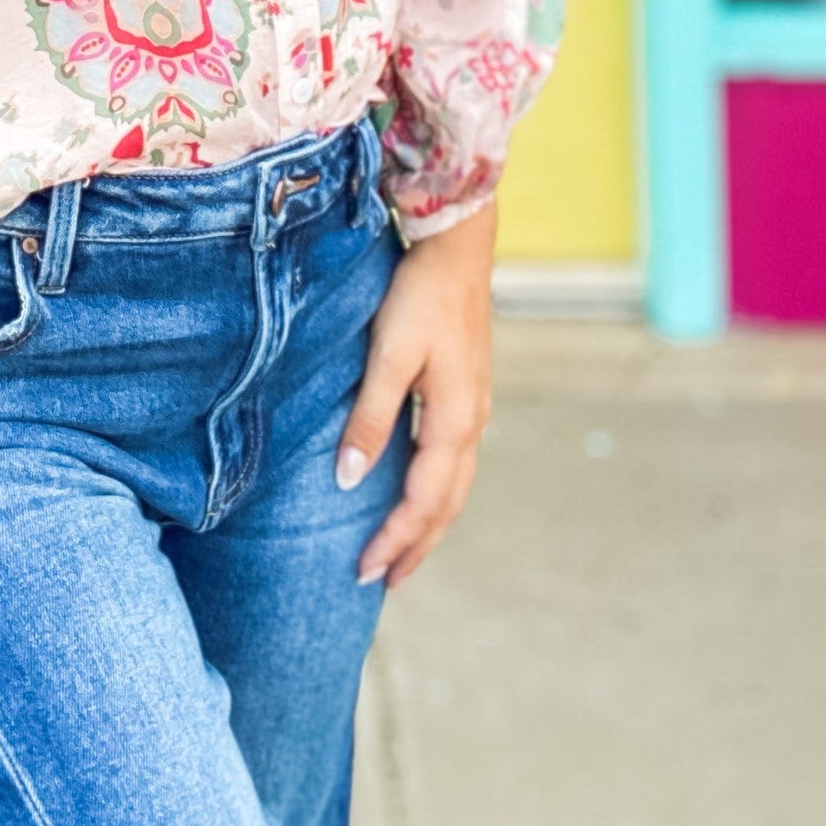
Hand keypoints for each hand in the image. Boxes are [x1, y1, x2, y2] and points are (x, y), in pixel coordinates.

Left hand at [337, 194, 495, 588]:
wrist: (456, 244)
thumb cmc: (419, 295)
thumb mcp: (389, 356)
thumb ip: (371, 418)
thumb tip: (350, 480)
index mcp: (455, 421)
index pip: (424, 503)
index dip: (395, 541)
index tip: (363, 571)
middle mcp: (472, 423)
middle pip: (447, 505)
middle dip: (415, 546)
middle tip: (381, 581)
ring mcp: (474, 407)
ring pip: (454, 486)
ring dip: (428, 523)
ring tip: (400, 550)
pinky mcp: (467, 390)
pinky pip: (454, 460)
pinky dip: (436, 490)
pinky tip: (416, 489)